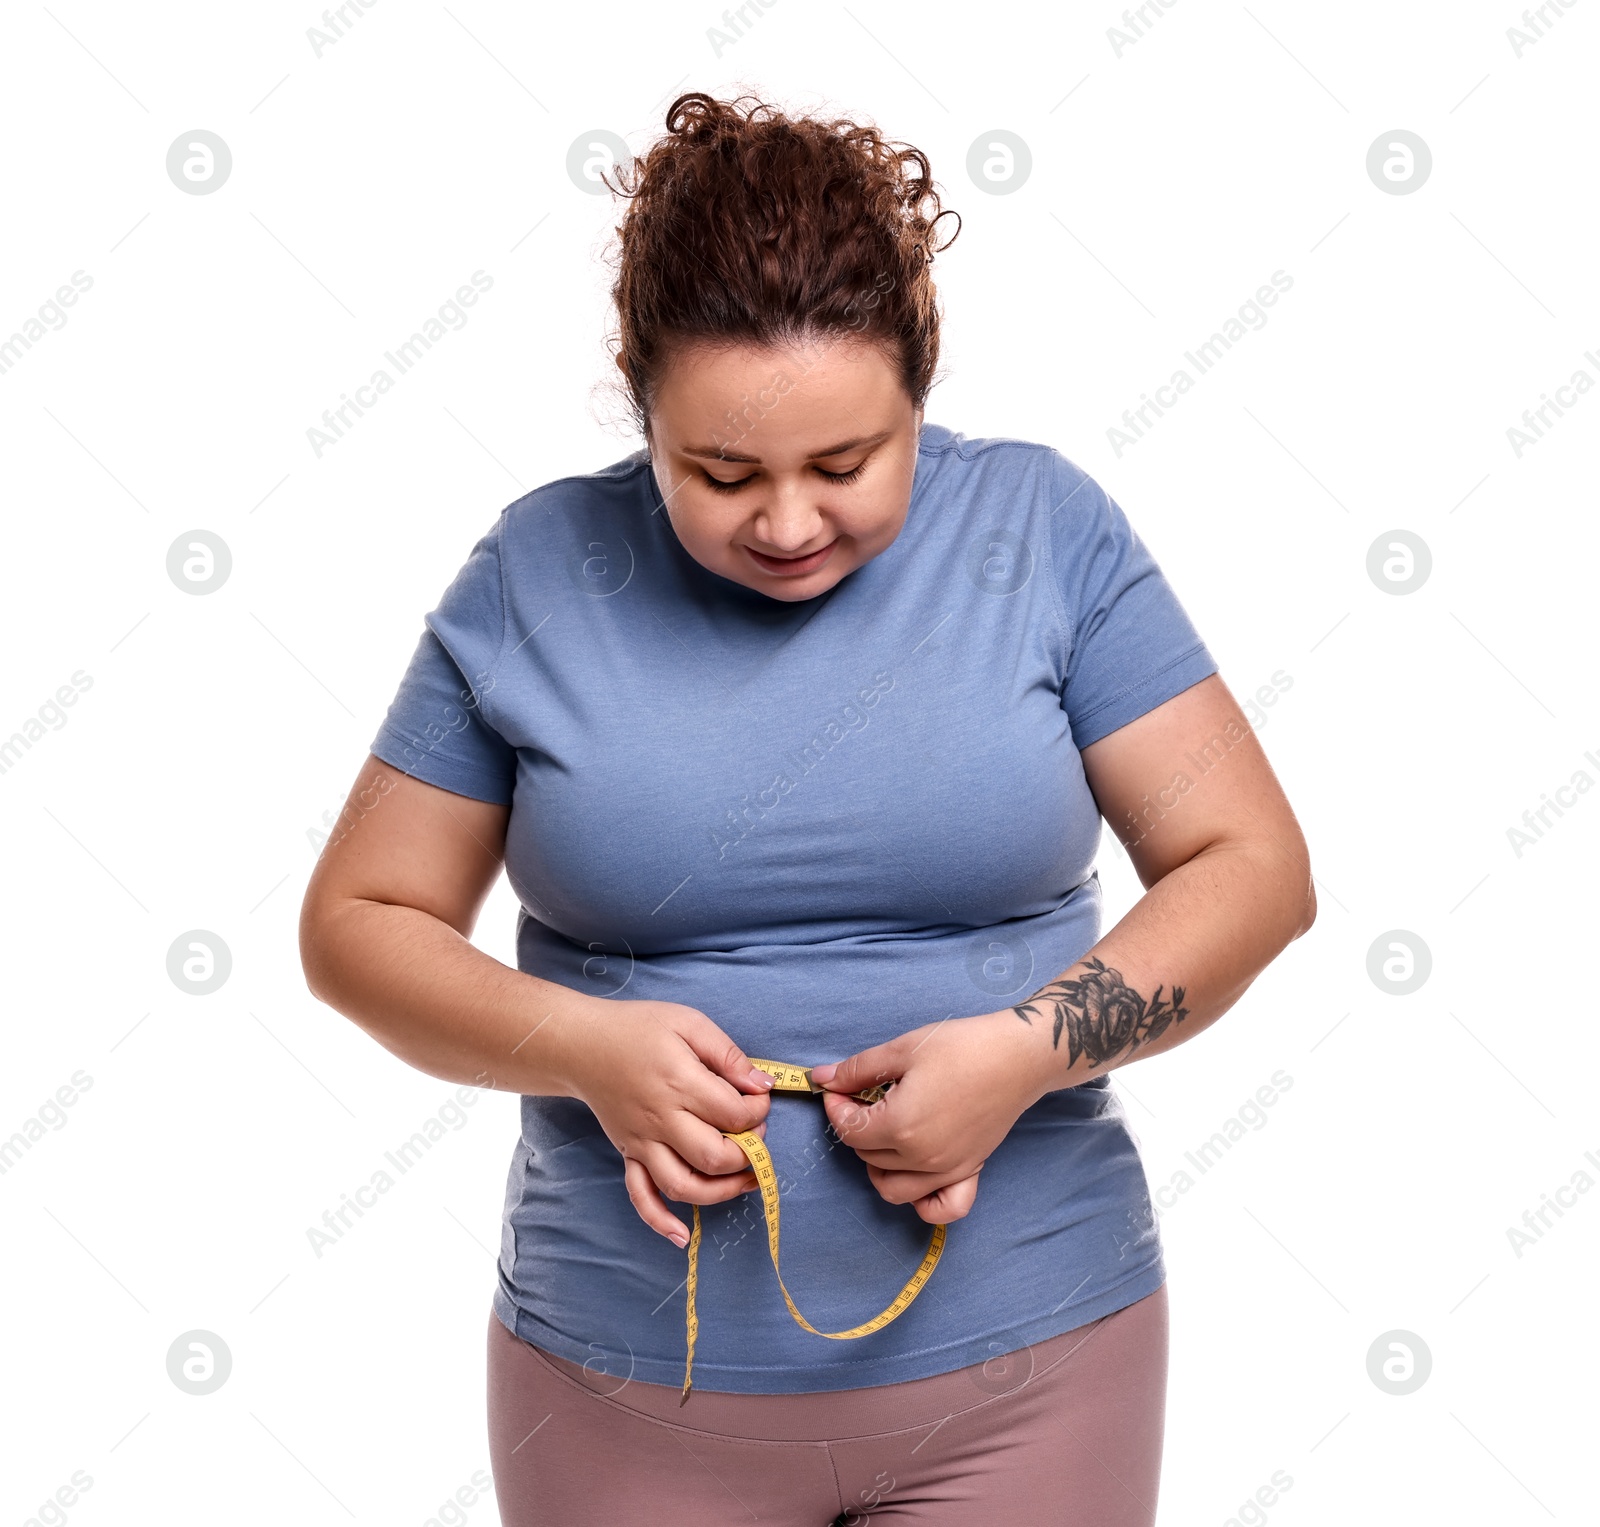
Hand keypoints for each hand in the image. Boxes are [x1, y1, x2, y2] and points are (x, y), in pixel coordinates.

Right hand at [558, 999, 774, 1247]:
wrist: (582, 1044)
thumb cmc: (638, 1028)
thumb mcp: (689, 1023)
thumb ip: (728, 1055)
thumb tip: (763, 1085)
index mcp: (680, 1083)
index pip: (733, 1114)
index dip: (758, 1110)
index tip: (760, 1099)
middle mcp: (661, 1120)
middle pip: (713, 1157)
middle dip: (748, 1154)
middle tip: (755, 1136)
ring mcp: (642, 1142)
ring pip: (683, 1186)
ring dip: (721, 1192)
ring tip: (745, 1181)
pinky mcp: (628, 1153)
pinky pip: (641, 1196)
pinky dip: (661, 1221)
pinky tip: (682, 1235)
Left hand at [810, 1010, 1043, 1223]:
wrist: (1017, 1056)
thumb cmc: (962, 1046)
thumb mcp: (903, 1049)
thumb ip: (859, 1069)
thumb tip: (823, 1078)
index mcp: (900, 1125)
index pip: (849, 1130)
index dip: (836, 1107)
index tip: (839, 1088)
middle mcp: (922, 1158)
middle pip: (867, 1156)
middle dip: (856, 1128)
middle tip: (863, 1097)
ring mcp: (947, 1170)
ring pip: (893, 1188)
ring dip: (877, 1165)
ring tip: (884, 1132)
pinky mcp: (969, 1172)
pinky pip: (940, 1208)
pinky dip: (923, 1202)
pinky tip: (916, 1174)